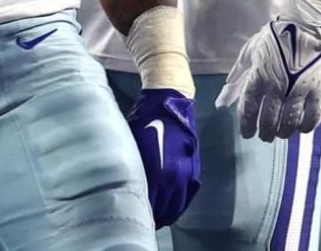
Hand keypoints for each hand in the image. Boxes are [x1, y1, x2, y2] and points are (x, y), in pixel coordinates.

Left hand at [127, 88, 199, 226]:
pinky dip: (180, 205)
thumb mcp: (131, 146)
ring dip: (167, 214)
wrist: (169, 101)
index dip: (139, 212)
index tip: (131, 215)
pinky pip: (188, 197)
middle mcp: (174, 177)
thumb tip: (125, 189)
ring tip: (156, 217)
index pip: (147, 206)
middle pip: (163, 211)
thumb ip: (132, 171)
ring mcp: (187, 174)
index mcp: (156, 173)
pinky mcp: (195, 170)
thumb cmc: (144, 120)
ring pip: (177, 207)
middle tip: (142, 219)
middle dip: (153, 217)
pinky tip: (171, 207)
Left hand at [215, 17, 320, 140]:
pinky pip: (313, 116)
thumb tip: (221, 103)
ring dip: (284, 132)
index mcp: (259, 76)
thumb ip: (237, 79)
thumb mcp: (250, 53)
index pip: (249, 109)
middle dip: (266, 132)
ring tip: (282, 133)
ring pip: (290, 122)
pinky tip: (302, 128)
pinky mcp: (319, 89)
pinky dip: (307, 126)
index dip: (247, 125)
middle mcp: (278, 86)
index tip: (247, 133)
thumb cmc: (275, 38)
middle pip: (270, 120)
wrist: (306, 23)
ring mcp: (300, 88)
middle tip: (266, 136)